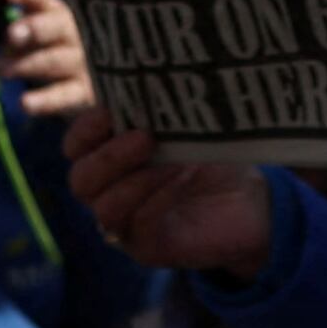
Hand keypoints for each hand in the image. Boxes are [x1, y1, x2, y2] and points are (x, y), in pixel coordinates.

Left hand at [0, 0, 95, 122]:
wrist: (80, 88)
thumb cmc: (38, 50)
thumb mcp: (11, 29)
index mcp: (50, 11)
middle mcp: (68, 33)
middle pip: (56, 25)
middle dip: (34, 27)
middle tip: (11, 34)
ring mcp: (78, 63)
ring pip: (56, 60)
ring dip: (27, 64)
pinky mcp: (82, 94)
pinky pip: (65, 96)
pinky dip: (46, 100)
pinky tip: (25, 104)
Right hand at [66, 113, 273, 277]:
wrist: (249, 201)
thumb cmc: (211, 156)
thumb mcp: (184, 129)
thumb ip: (157, 113)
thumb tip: (145, 80)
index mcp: (109, 157)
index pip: (76, 147)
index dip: (84, 130)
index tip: (108, 109)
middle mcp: (109, 191)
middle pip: (82, 180)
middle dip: (109, 156)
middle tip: (145, 137)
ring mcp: (125, 223)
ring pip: (105, 207)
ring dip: (135, 180)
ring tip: (170, 161)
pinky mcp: (146, 247)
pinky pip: (138, 226)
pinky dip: (156, 200)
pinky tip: (180, 182)